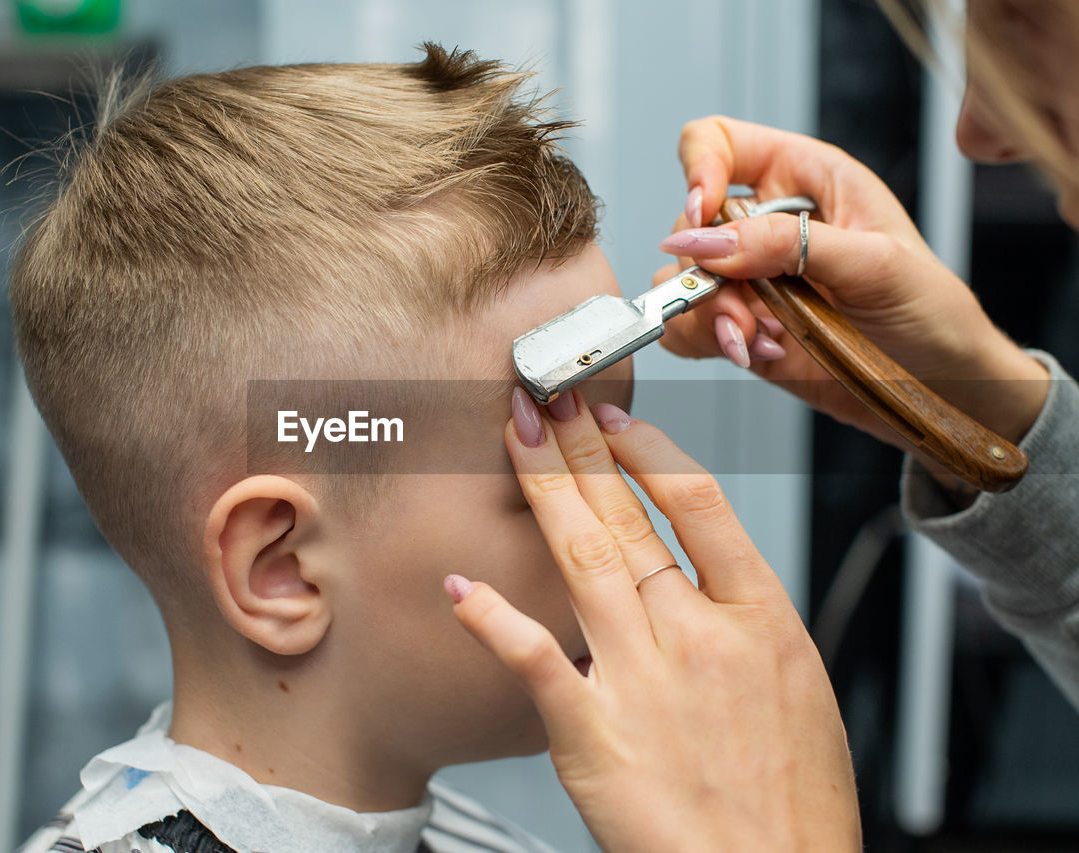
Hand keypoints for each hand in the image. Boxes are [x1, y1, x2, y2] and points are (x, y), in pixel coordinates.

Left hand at [447, 388, 860, 852]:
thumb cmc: (793, 800)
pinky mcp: (592, 734)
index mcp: (760, 619)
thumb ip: (743, 617)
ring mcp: (642, 680)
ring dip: (543, 488)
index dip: (647, 450)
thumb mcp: (797, 685)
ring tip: (516, 435)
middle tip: (545, 393)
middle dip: (578, 447)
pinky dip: (492, 619)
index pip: (698, 502)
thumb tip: (696, 569)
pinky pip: (533, 660)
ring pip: (582, 559)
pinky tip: (461, 585)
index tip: (614, 421)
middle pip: (627, 516)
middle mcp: (698, 636)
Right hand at [656, 115, 1047, 447]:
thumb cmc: (931, 311)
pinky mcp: (742, 325)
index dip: (699, 167)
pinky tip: (759, 353)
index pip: (722, 143)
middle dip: (711, 272)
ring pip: (683, 280)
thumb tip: (708, 241)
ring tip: (761, 340)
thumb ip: (788, 243)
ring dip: (712, 314)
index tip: (702, 212)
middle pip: (692, 224)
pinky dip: (713, 342)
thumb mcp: (874, 263)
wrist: (940, 386)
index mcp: (806, 179)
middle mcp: (769, 222)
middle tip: (746, 307)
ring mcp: (751, 277)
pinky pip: (691, 326)